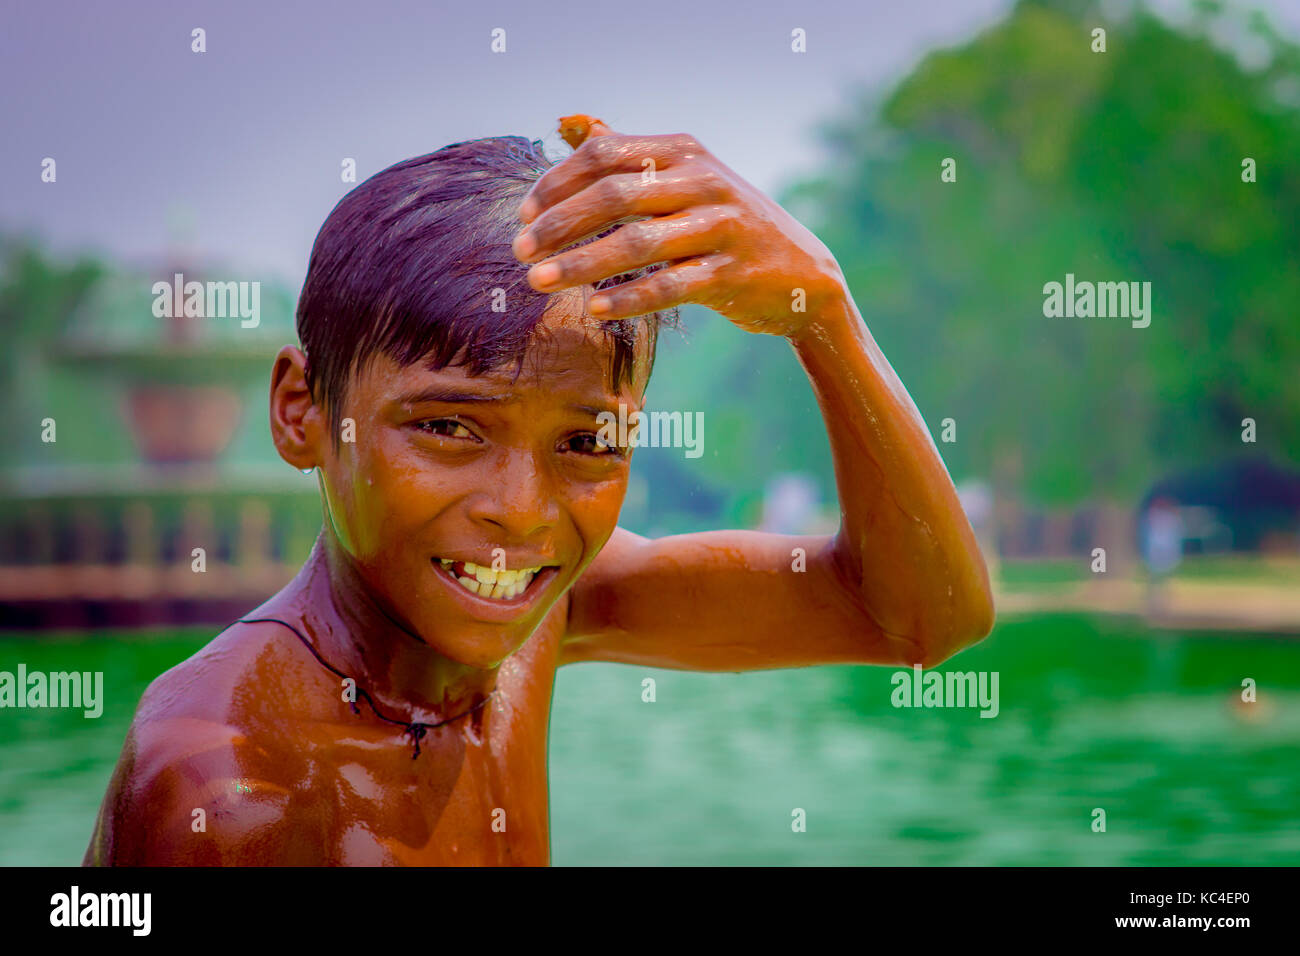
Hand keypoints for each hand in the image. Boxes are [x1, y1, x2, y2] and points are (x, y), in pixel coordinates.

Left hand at [511, 116, 847, 335]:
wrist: (803, 274)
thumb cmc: (723, 225)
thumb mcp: (682, 179)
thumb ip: (626, 153)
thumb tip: (567, 120)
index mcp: (683, 152)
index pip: (605, 155)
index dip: (556, 184)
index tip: (522, 216)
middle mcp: (703, 181)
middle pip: (615, 196)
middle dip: (559, 225)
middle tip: (520, 253)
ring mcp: (722, 227)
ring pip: (638, 243)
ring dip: (580, 263)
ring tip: (538, 283)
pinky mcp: (733, 272)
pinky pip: (671, 285)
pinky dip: (630, 296)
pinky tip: (595, 308)